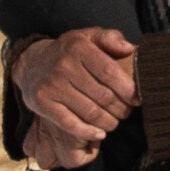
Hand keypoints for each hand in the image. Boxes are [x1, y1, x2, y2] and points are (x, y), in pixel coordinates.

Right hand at [13, 27, 136, 168]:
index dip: (128, 89)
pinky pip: (71, 124)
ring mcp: (52, 85)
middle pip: (103, 96)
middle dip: (121, 109)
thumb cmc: (69, 52)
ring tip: (114, 122)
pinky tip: (99, 134)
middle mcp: (64, 66)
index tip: (138, 98)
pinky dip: (88, 132)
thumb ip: (110, 38)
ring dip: (109, 122)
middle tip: (126, 112)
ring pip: (91, 113)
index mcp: (79, 47)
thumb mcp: (88, 37)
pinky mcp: (43, 102)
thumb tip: (129, 48)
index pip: (110, 72)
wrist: (32, 64)